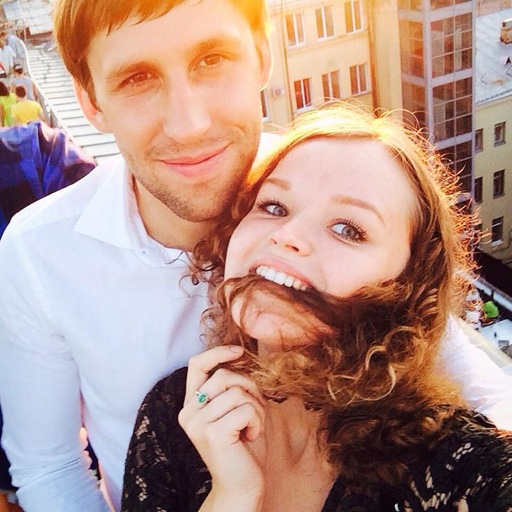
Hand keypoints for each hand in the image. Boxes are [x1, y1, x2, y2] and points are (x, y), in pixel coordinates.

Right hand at [179, 346, 265, 508]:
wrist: (243, 486)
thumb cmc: (243, 447)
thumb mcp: (235, 409)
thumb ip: (231, 387)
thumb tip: (239, 356)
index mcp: (192, 405)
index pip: (197, 365)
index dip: (217, 352)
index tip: (239, 352)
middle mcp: (189, 413)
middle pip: (224, 376)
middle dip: (249, 387)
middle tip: (256, 410)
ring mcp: (197, 423)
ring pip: (237, 392)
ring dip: (256, 408)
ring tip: (253, 426)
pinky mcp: (212, 434)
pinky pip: (245, 409)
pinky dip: (257, 420)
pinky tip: (251, 436)